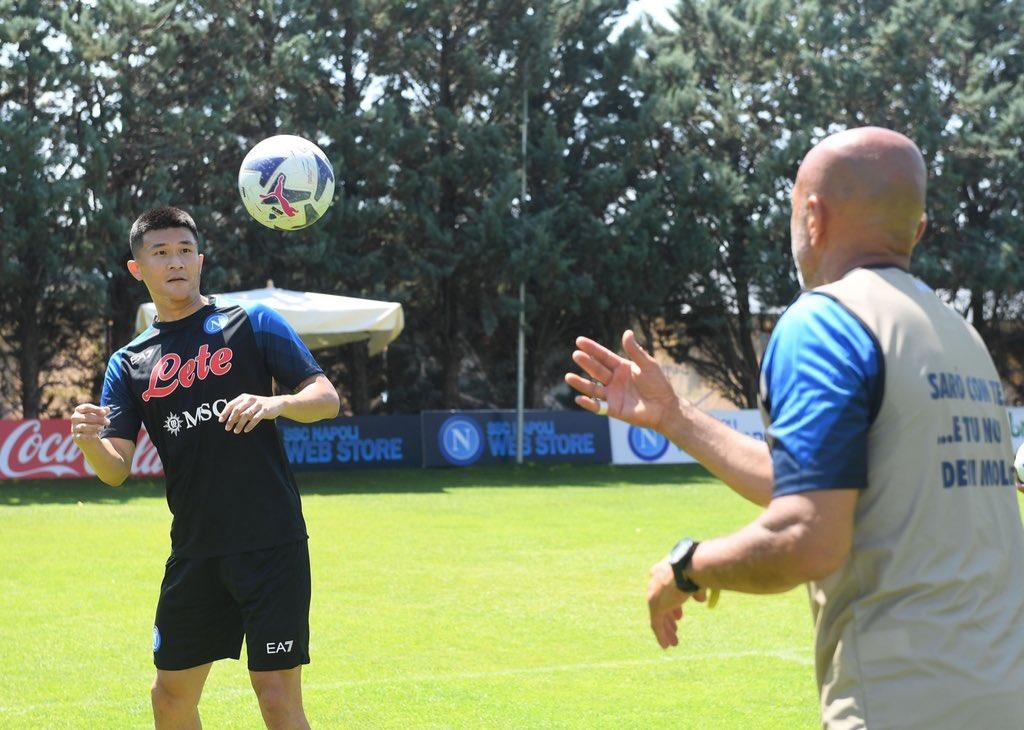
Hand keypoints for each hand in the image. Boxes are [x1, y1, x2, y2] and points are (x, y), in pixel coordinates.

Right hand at [70, 404, 110, 444]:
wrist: (86, 434)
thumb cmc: (93, 421)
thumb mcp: (98, 415)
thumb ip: (103, 412)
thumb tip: (107, 409)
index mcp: (79, 410)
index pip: (86, 407)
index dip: (95, 409)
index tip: (104, 412)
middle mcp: (75, 417)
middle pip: (86, 417)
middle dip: (98, 419)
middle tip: (108, 422)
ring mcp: (74, 427)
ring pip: (84, 426)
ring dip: (95, 427)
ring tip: (102, 428)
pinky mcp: (76, 435)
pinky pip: (82, 436)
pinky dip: (89, 435)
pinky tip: (96, 435)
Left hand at [219, 393, 282, 433]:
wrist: (277, 403)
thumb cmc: (259, 406)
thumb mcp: (248, 407)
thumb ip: (240, 412)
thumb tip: (230, 421)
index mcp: (244, 397)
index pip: (231, 404)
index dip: (225, 412)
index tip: (221, 420)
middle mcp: (250, 399)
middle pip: (237, 410)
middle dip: (231, 420)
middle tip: (227, 428)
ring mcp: (258, 404)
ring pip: (246, 415)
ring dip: (239, 424)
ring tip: (236, 431)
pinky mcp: (265, 410)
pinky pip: (256, 418)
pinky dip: (250, 425)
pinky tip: (246, 430)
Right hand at [564, 330, 680, 429]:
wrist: (665, 407)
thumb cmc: (658, 385)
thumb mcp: (648, 365)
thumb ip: (636, 351)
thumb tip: (627, 332)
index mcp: (622, 367)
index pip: (604, 356)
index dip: (592, 349)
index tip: (579, 341)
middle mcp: (614, 380)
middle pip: (596, 370)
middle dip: (586, 363)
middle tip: (576, 355)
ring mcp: (612, 395)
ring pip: (593, 388)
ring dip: (580, 383)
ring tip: (568, 377)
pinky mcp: (613, 409)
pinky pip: (598, 406)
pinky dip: (588, 404)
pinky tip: (579, 398)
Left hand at [647, 558, 705, 648]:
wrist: (690, 566)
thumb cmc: (698, 567)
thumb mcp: (698, 577)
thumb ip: (696, 589)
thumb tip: (700, 599)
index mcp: (662, 571)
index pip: (666, 591)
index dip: (674, 605)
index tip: (679, 616)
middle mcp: (655, 582)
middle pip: (662, 603)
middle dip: (669, 617)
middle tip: (675, 626)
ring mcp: (654, 594)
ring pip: (658, 616)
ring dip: (667, 629)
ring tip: (674, 642)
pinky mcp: (655, 606)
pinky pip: (656, 624)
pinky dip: (661, 635)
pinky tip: (666, 646)